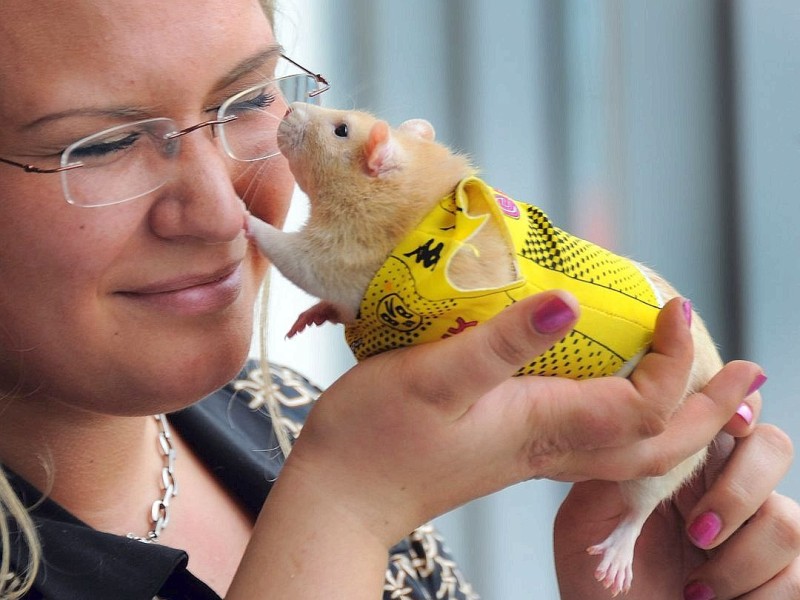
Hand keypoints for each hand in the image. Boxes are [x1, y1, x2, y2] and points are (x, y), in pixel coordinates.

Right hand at [275, 293, 762, 543]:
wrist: (343, 496)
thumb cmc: (377, 437)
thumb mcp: (434, 378)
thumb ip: (504, 343)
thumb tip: (573, 302)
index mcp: (543, 427)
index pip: (644, 406)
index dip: (673, 359)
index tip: (675, 307)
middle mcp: (551, 446)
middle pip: (658, 447)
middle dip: (709, 413)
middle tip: (747, 378)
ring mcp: (533, 453)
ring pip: (633, 452)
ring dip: (680, 422)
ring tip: (702, 389)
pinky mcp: (511, 448)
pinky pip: (597, 443)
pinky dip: (632, 421)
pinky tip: (619, 394)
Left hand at [554, 390, 799, 598]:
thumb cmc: (592, 581)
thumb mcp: (584, 519)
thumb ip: (611, 469)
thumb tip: (634, 422)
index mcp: (681, 462)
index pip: (724, 409)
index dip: (737, 404)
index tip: (729, 420)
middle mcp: (725, 488)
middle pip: (773, 447)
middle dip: (739, 490)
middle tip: (697, 530)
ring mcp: (756, 533)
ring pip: (788, 520)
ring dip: (738, 560)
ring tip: (694, 587)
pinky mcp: (777, 576)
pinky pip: (798, 574)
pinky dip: (757, 594)